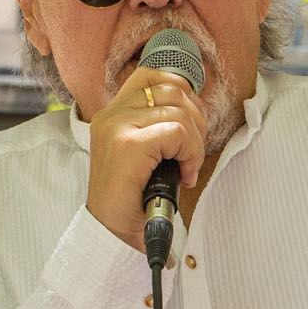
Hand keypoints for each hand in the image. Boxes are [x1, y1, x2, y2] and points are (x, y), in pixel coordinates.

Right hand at [85, 59, 208, 254]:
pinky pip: (177, 133)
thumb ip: (157, 126)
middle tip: (192, 151)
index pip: (152, 74)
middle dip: (196, 119)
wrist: (111, 234)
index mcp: (112, 113)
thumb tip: (194, 107)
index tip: (190, 125)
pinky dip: (190, 155)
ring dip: (195, 142)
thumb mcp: (143, 154)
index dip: (182, 91)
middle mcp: (111, 114)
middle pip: (173, 89)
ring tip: (187, 167)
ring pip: (179, 111)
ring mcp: (118, 127)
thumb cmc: (132, 199)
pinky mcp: (129, 144)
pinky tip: (184, 176)